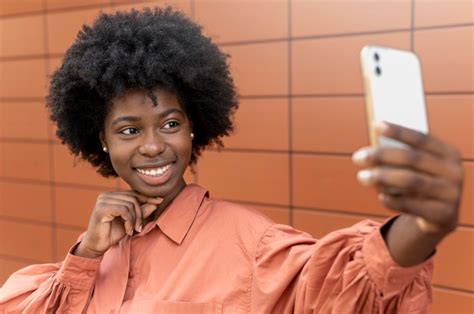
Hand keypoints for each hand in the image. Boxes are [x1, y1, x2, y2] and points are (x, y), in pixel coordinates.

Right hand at [74, 191, 162, 258]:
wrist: (96, 246)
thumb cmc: (112, 234)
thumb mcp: (131, 222)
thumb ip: (141, 212)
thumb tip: (155, 203)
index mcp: (113, 196)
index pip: (134, 193)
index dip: (148, 197)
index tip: (160, 201)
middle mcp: (107, 195)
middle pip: (134, 198)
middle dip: (141, 213)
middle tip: (140, 227)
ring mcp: (103, 201)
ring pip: (130, 204)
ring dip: (135, 219)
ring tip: (133, 230)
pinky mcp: (101, 209)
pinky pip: (124, 210)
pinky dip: (129, 221)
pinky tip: (128, 230)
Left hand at [352, 121, 463, 235]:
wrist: (439, 217)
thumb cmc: (420, 183)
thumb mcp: (418, 168)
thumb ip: (401, 156)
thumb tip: (370, 150)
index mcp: (448, 154)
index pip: (421, 138)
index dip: (398, 131)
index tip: (375, 124)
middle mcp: (453, 172)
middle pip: (413, 159)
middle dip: (382, 156)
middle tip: (357, 157)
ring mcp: (451, 194)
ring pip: (411, 181)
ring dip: (382, 177)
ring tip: (361, 176)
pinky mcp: (443, 215)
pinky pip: (411, 205)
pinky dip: (393, 200)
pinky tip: (381, 196)